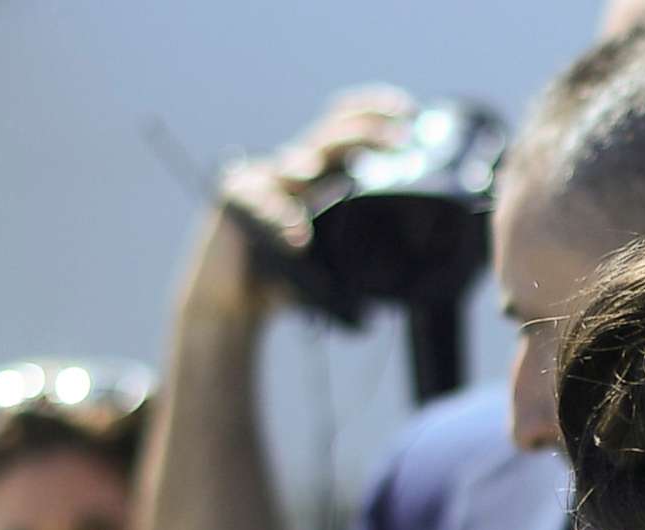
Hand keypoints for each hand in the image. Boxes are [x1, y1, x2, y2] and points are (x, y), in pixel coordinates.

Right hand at [186, 86, 414, 324]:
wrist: (233, 304)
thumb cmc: (285, 281)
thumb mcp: (331, 264)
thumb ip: (359, 255)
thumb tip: (411, 269)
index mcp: (317, 175)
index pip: (345, 131)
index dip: (373, 114)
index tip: (409, 111)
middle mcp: (291, 171)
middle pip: (328, 139)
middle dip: (362, 133)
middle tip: (399, 138)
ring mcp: (261, 182)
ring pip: (291, 167)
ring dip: (307, 165)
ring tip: (316, 172)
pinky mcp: (235, 204)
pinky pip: (261, 210)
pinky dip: (280, 223)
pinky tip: (298, 239)